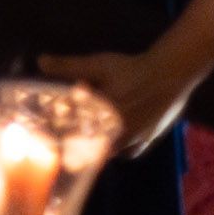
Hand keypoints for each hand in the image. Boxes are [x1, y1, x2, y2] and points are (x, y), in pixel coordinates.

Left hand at [37, 39, 206, 153]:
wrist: (172, 72)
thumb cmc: (133, 68)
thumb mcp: (100, 65)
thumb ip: (69, 66)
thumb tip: (41, 61)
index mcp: (100, 118)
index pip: (71, 137)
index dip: (57, 140)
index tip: (47, 138)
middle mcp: (116, 133)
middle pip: (90, 149)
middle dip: (76, 146)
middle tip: (65, 140)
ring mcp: (133, 139)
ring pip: (108, 153)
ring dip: (97, 149)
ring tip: (88, 141)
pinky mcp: (147, 139)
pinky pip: (127, 152)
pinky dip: (118, 149)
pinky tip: (113, 141)